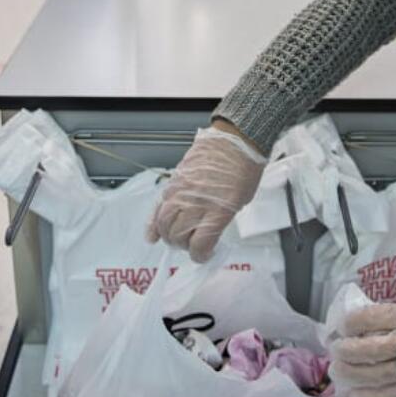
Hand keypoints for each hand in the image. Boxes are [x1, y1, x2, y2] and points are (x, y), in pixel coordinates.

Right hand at [145, 123, 265, 262]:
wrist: (236, 140)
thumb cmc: (244, 168)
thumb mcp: (239, 202)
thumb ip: (220, 220)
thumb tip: (207, 235)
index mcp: (218, 211)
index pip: (200, 245)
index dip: (201, 256)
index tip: (204, 255)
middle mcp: (198, 203)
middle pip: (179, 236)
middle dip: (184, 246)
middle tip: (190, 244)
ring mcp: (183, 191)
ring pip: (164, 223)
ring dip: (168, 236)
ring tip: (175, 237)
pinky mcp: (174, 182)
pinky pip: (158, 206)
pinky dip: (153, 223)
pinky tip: (151, 235)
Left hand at [330, 296, 395, 396]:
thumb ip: (386, 316)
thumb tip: (354, 326)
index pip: (370, 318)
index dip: (350, 322)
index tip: (341, 325)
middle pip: (370, 350)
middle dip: (345, 351)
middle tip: (334, 349)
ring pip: (376, 375)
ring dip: (351, 374)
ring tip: (338, 371)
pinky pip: (390, 395)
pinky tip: (355, 395)